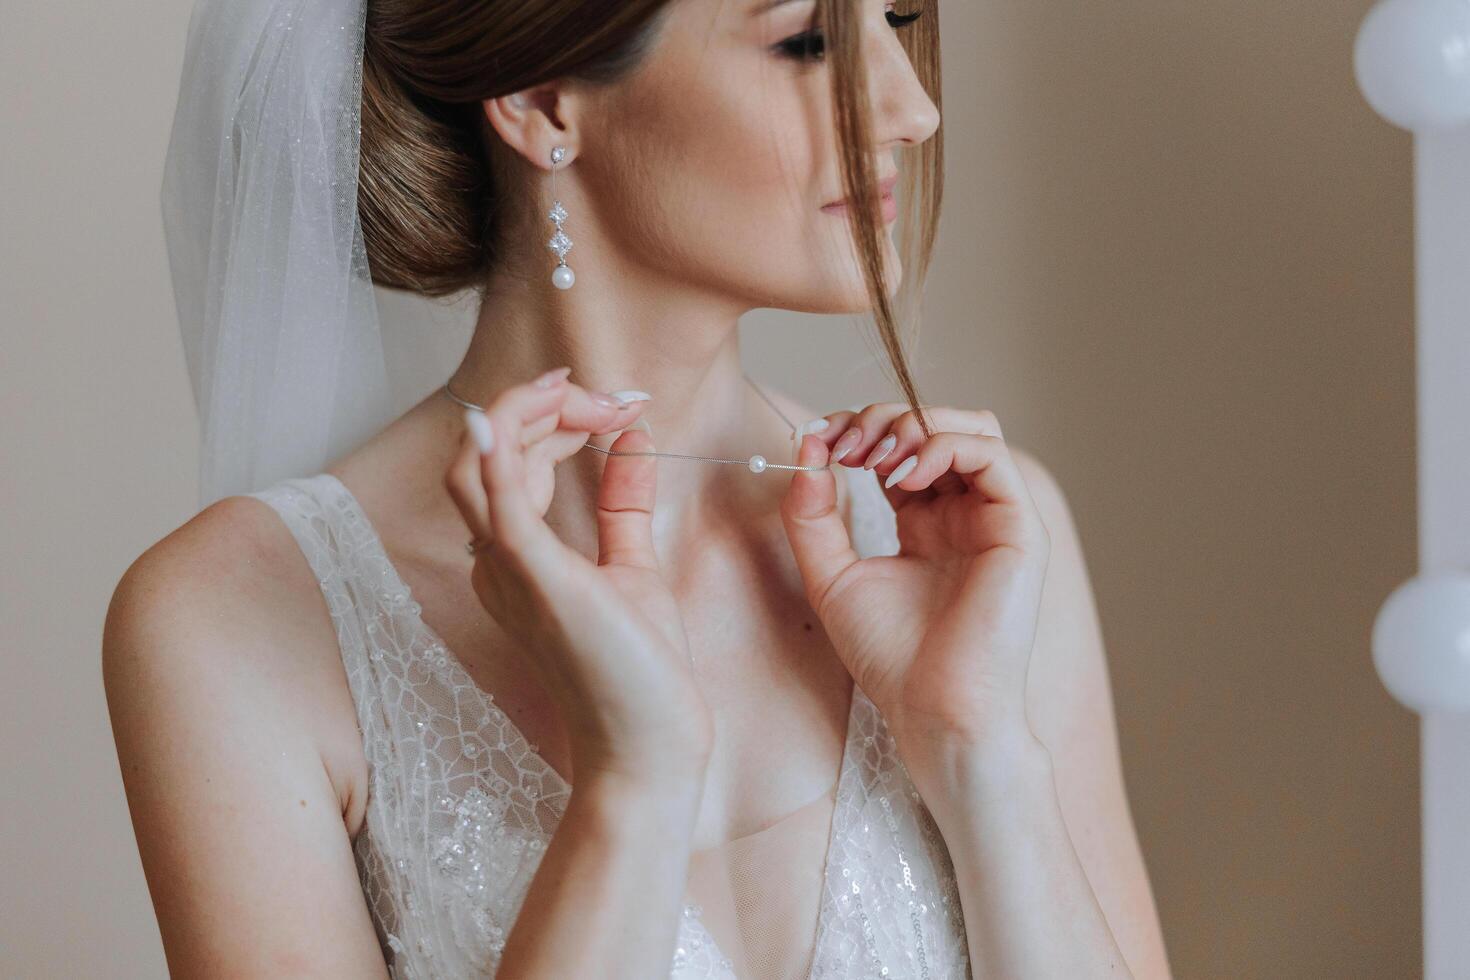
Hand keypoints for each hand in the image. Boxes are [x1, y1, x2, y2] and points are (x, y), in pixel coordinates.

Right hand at [445, 368, 713, 787]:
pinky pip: (499, 504)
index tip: (615, 405)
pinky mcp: (539, 579)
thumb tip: (633, 440)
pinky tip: (499, 417)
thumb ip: (623, 504)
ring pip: (476, 466)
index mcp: (513, 559)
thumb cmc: (638, 671)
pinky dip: (496, 454)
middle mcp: (496, 564)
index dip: (553, 419)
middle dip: (542, 407)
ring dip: (524, 414)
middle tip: (607, 396)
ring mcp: (510, 572)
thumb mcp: (632, 566)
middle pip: (483, 453)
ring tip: (578, 392)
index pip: (508, 461)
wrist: (650, 745)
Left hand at [779, 402, 1050, 750]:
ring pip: (972, 427)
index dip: (859, 430)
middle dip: (882, 420)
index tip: (817, 438)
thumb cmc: (890, 656)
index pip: (900, 448)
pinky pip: (993, 455)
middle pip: (937, 426)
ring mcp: (996, 518)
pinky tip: (902, 476)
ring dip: (914, 425)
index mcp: (927, 523)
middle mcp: (965, 514)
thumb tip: (806, 448)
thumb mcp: (830, 575)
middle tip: (842, 444)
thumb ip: (812, 515)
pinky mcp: (1020, 528)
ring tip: (871, 455)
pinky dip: (943, 447)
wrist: (932, 709)